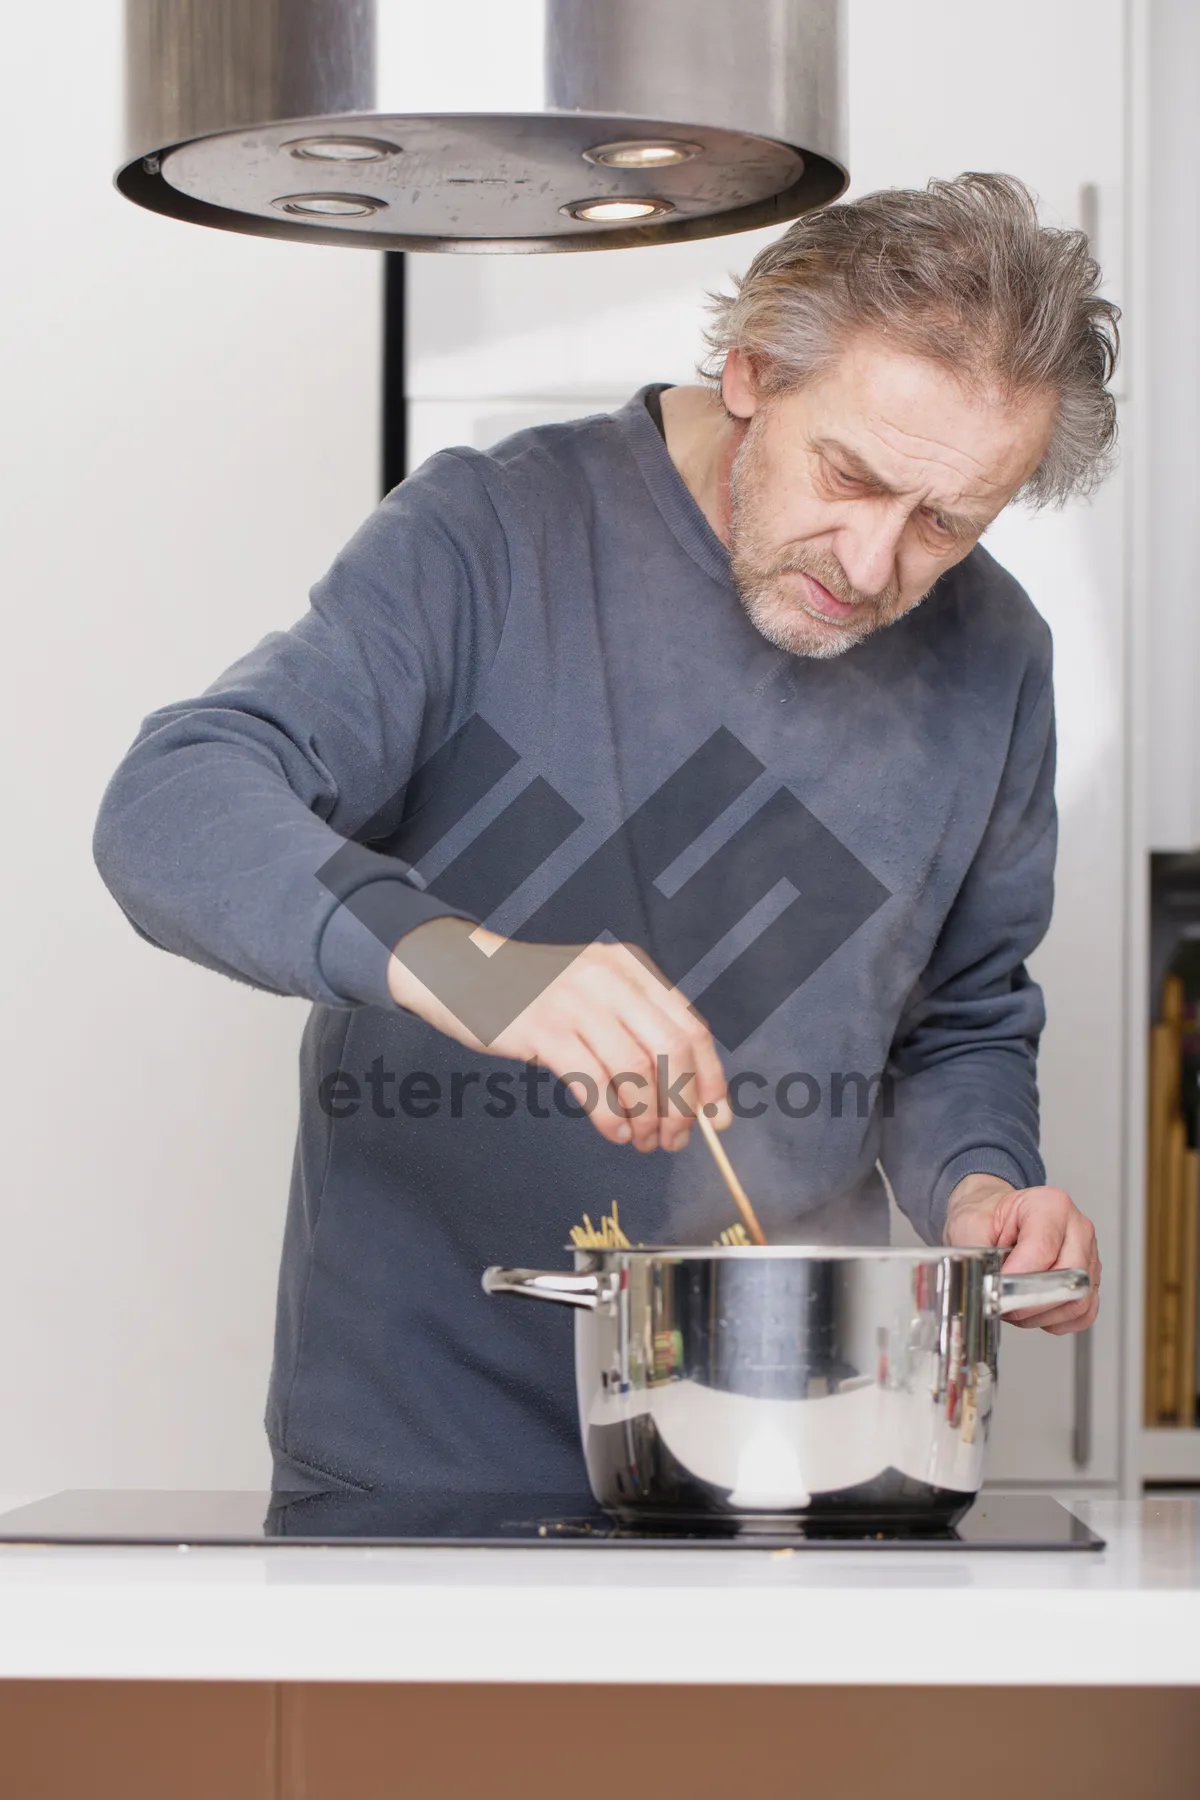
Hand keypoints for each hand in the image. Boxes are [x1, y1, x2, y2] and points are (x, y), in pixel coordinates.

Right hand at [387, 917, 729, 1152]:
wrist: (464, 975)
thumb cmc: (535, 996)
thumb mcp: (595, 992)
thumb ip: (636, 1028)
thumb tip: (684, 1096)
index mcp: (633, 969)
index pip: (692, 1028)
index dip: (710, 1080)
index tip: (717, 1121)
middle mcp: (611, 978)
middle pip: (671, 1051)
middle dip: (680, 1107)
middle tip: (674, 1141)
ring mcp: (577, 1001)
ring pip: (635, 1072)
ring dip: (646, 1119)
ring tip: (642, 1142)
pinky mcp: (545, 1029)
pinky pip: (594, 1083)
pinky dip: (611, 1117)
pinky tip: (613, 1132)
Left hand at [943, 1174, 1099, 1333]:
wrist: (994, 1215)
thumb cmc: (987, 1216)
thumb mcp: (970, 1225)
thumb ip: (977, 1256)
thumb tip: (985, 1288)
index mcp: (1050, 1205)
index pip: (1043, 1250)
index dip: (1018, 1278)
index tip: (997, 1290)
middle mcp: (1077, 1228)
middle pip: (1068, 1279)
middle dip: (1030, 1301)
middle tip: (1003, 1304)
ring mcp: (1088, 1254)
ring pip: (1078, 1301)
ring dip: (1041, 1314)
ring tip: (1014, 1305)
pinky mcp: (1090, 1279)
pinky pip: (1083, 1313)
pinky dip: (1057, 1320)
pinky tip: (1034, 1310)